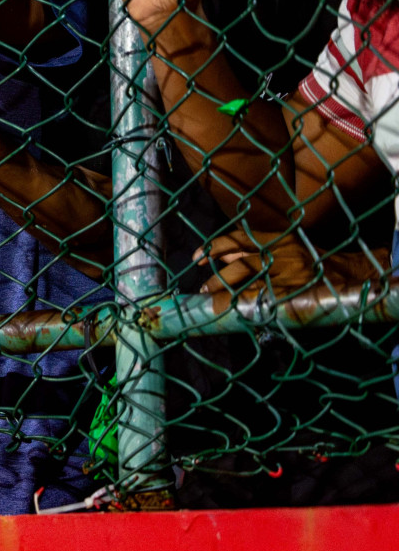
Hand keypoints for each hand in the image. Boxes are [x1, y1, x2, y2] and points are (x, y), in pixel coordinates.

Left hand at [198, 230, 390, 298]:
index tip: (196, 257)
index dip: (215, 247)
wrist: (353, 271)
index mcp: (279, 238)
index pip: (239, 238)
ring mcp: (293, 273)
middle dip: (218, 278)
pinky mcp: (301, 291)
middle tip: (203, 290)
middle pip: (241, 266)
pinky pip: (269, 299)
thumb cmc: (314, 259)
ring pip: (253, 284)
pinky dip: (251, 305)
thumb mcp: (286, 246)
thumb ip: (256, 250)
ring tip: (213, 302)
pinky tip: (237, 311)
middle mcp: (284, 253)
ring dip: (229, 293)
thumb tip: (223, 256)